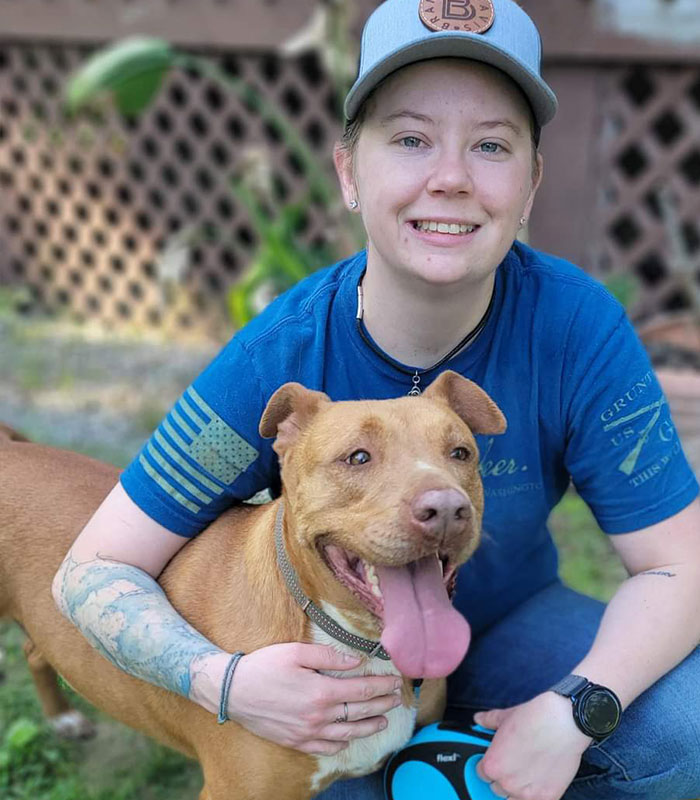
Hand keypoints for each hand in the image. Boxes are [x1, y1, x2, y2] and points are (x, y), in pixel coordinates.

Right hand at [224, 643, 402, 754]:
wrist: (233, 691)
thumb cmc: (264, 666)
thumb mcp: (296, 651)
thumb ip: (329, 656)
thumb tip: (356, 660)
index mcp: (321, 691)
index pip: (362, 691)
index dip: (382, 686)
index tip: (396, 682)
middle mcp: (319, 716)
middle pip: (360, 713)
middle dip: (383, 705)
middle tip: (397, 699)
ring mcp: (308, 732)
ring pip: (348, 733)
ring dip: (369, 727)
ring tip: (382, 721)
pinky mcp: (297, 742)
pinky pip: (327, 747)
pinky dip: (343, 743)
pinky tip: (349, 736)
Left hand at [473, 691, 592, 799]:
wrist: (563, 722)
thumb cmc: (534, 718)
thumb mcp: (505, 716)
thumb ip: (488, 721)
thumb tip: (480, 719)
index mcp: (492, 765)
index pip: (482, 773)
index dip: (491, 765)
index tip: (498, 761)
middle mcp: (507, 783)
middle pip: (498, 788)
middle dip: (504, 777)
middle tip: (515, 764)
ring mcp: (527, 794)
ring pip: (514, 798)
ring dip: (518, 789)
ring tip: (527, 772)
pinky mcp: (547, 797)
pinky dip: (536, 794)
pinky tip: (540, 779)